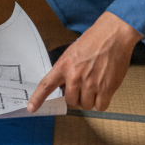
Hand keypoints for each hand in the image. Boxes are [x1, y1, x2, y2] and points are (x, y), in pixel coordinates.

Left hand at [27, 12, 142, 112]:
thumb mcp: (72, 53)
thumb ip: (66, 70)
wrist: (113, 36)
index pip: (46, 85)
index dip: (38, 98)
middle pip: (71, 101)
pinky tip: (104, 91)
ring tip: (96, 86)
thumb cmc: (93, 41)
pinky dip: (102, 102)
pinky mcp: (107, 88)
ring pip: (86, 105)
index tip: (31, 108)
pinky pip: (101, 106)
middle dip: (77, 97)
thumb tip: (65, 87)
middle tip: (84, 87)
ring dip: (90, 100)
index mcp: (63, 66)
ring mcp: (91, 84)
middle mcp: (75, 77)